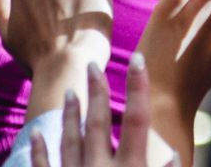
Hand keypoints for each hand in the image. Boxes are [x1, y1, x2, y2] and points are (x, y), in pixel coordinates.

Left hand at [31, 56, 155, 166]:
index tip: (137, 58)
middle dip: (96, 91)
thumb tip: (175, 152)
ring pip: (70, 141)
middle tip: (92, 65)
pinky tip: (35, 133)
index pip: (137, 120)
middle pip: (98, 123)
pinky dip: (39, 150)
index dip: (138, 88)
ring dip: (70, 114)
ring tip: (69, 92)